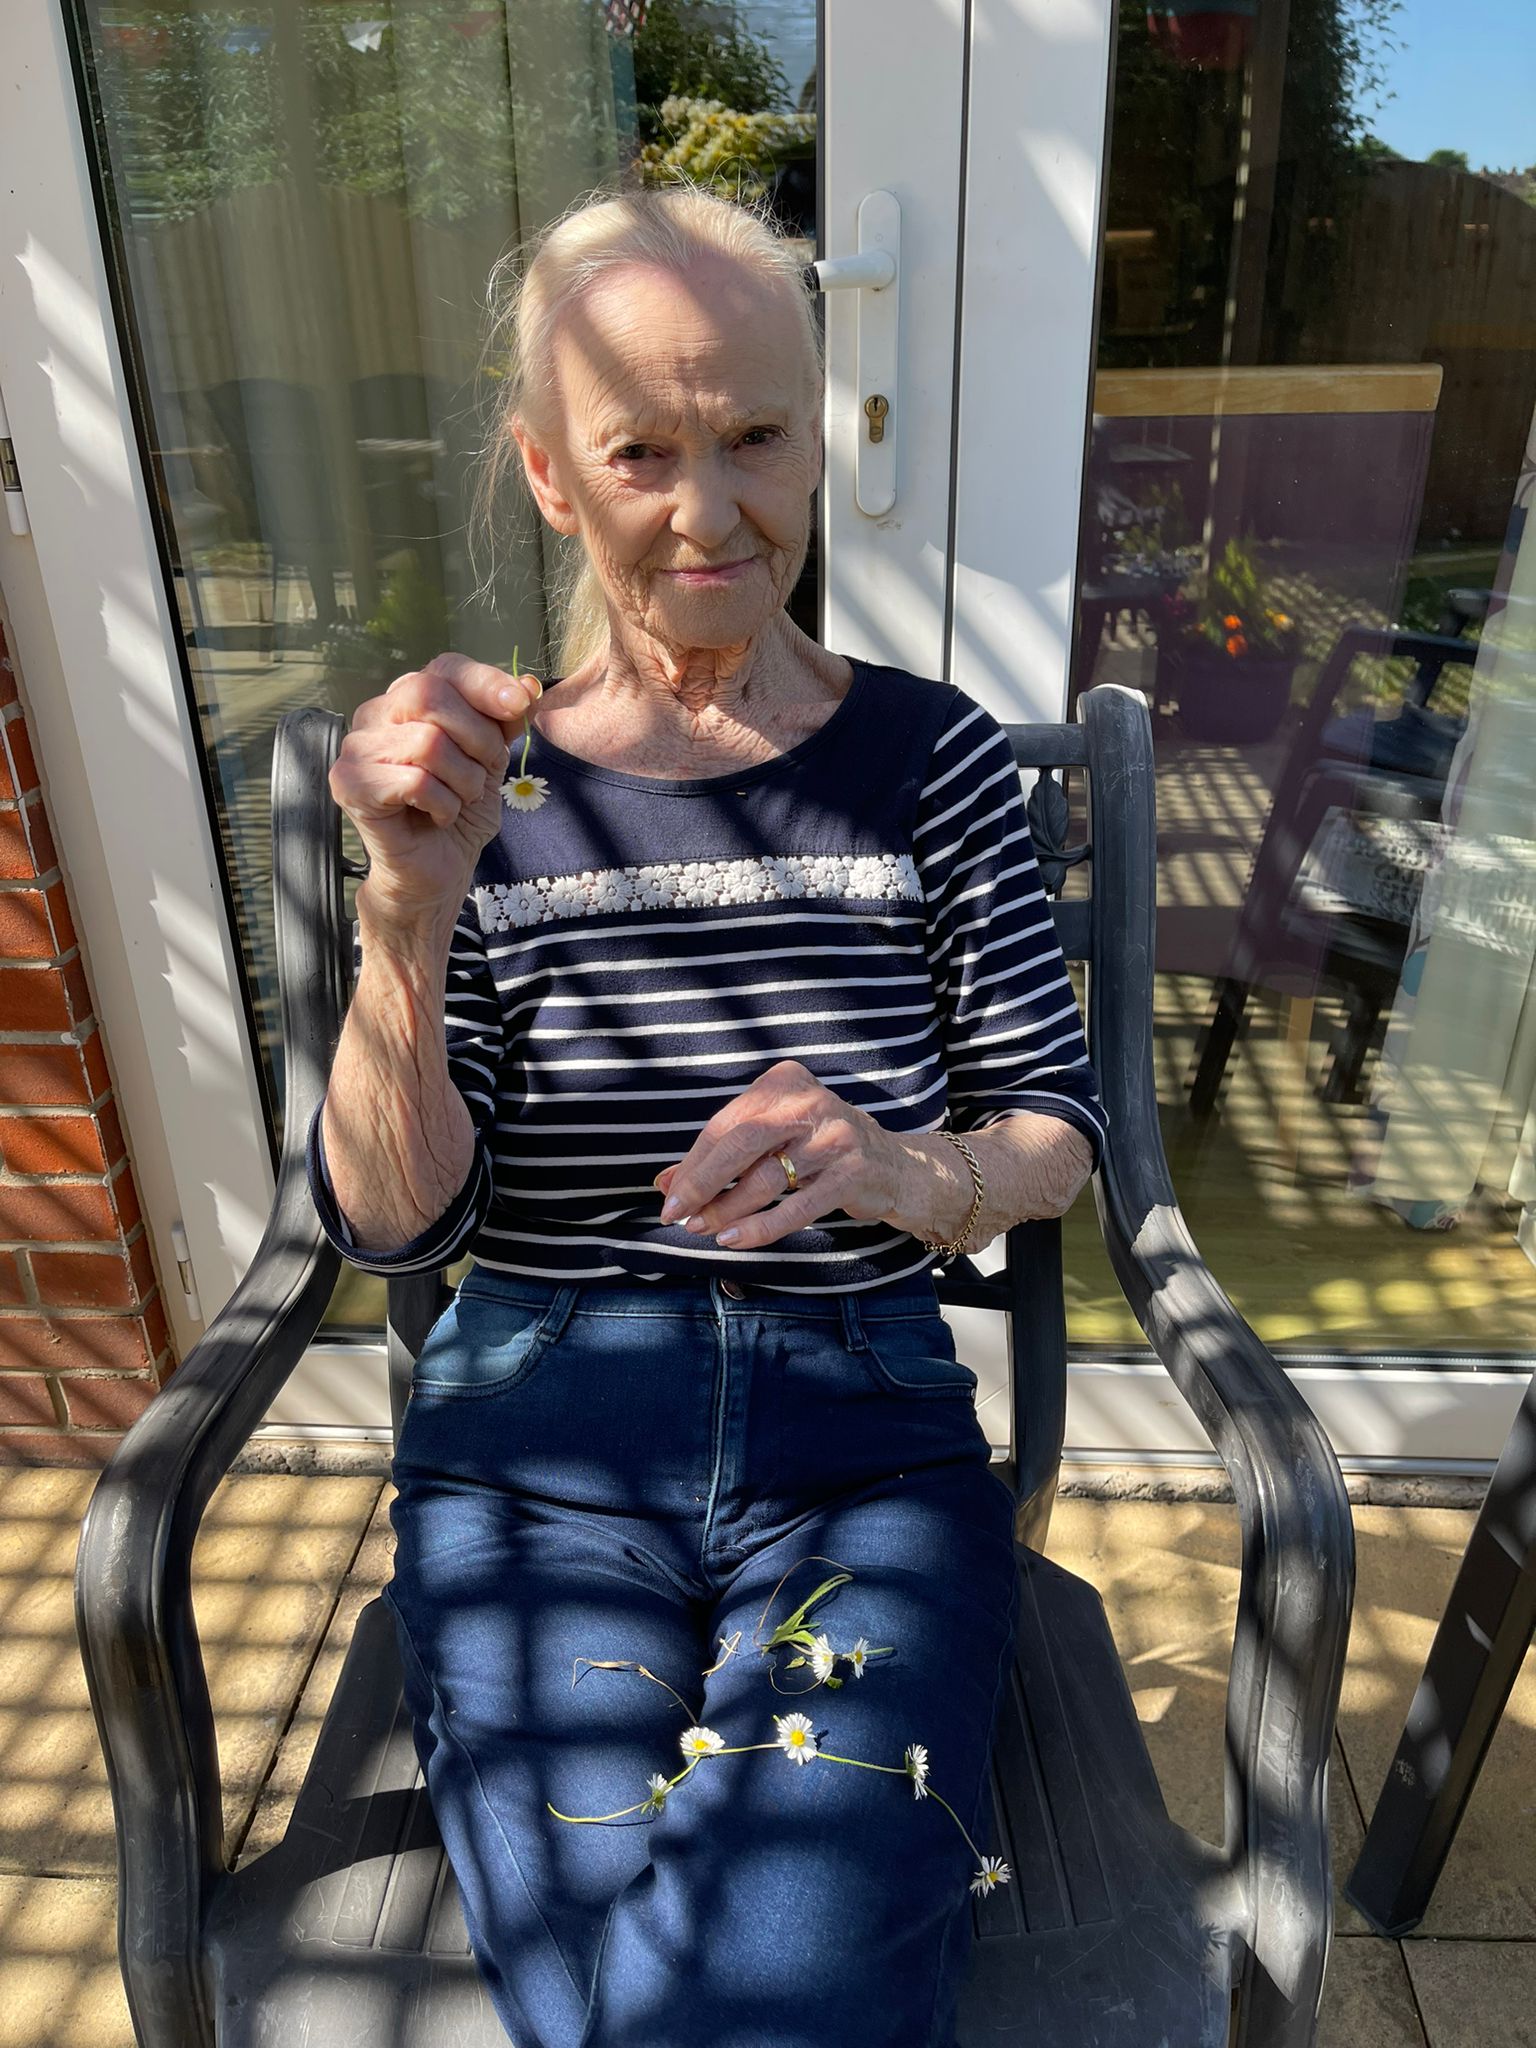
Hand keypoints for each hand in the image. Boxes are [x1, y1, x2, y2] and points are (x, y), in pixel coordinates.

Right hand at [328, 651, 541, 928]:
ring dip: (462, 782)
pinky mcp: (348, 784)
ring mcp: (356, 748)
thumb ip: (505, 721)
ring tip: (458, 801)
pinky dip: (443, 805)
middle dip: (476, 737)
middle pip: (431, 695)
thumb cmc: (458, 811)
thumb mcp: (491, 761)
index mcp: (407, 698)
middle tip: (483, 773)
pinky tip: (438, 817)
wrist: (437, 872)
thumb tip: (529, 686)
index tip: (521, 705)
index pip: (446, 667)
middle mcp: (375, 714)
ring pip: (428, 743)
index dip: (486, 683)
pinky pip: (415, 781)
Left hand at [651, 1060, 908, 1250]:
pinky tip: (735, 1240)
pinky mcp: (853, 1173)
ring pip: (767, 1178)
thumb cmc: (815, 1149)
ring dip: (728, 1209)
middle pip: (741, 1141)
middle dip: (703, 1181)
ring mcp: (835, 1136)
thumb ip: (718, 1157)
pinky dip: (762, 1227)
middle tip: (677, 1213)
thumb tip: (663, 1184)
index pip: (726, 1124)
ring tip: (703, 1229)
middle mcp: (810, 1100)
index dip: (693, 1163)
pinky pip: (798, 1206)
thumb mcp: (769, 1140)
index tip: (669, 1196)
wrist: (891, 1165)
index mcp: (783, 1082)